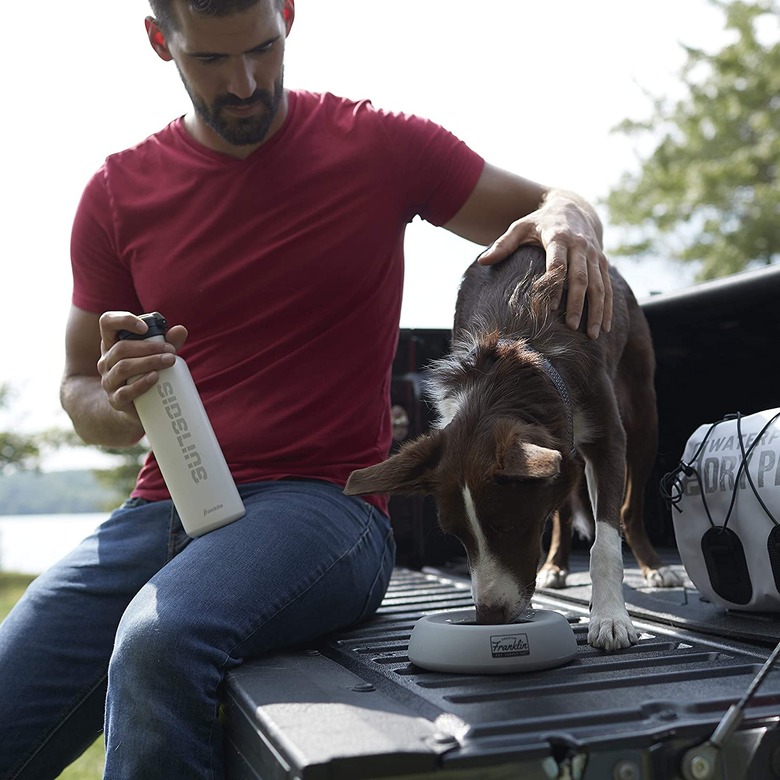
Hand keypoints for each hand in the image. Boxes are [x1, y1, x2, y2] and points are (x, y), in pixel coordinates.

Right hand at [96, 311, 188, 416]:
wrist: (134, 407)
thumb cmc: (145, 373)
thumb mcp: (154, 355)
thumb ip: (167, 342)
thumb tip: (180, 330)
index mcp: (112, 344)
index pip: (107, 322)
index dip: (123, 320)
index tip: (146, 327)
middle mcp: (106, 361)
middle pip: (121, 348)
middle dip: (149, 347)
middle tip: (171, 351)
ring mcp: (108, 381)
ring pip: (123, 367)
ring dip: (149, 362)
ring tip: (169, 361)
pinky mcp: (116, 400)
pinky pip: (125, 392)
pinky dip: (141, 383)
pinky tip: (155, 377)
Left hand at [477, 191, 611, 339]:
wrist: (573, 208)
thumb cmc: (540, 222)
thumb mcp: (520, 227)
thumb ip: (503, 244)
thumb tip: (482, 261)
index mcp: (559, 237)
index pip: (558, 264)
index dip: (554, 286)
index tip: (548, 308)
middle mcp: (580, 246)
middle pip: (581, 278)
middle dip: (578, 304)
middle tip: (573, 327)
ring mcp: (595, 254)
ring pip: (599, 285)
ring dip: (597, 310)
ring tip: (593, 335)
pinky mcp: (603, 262)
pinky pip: (608, 286)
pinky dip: (607, 306)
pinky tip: (606, 326)